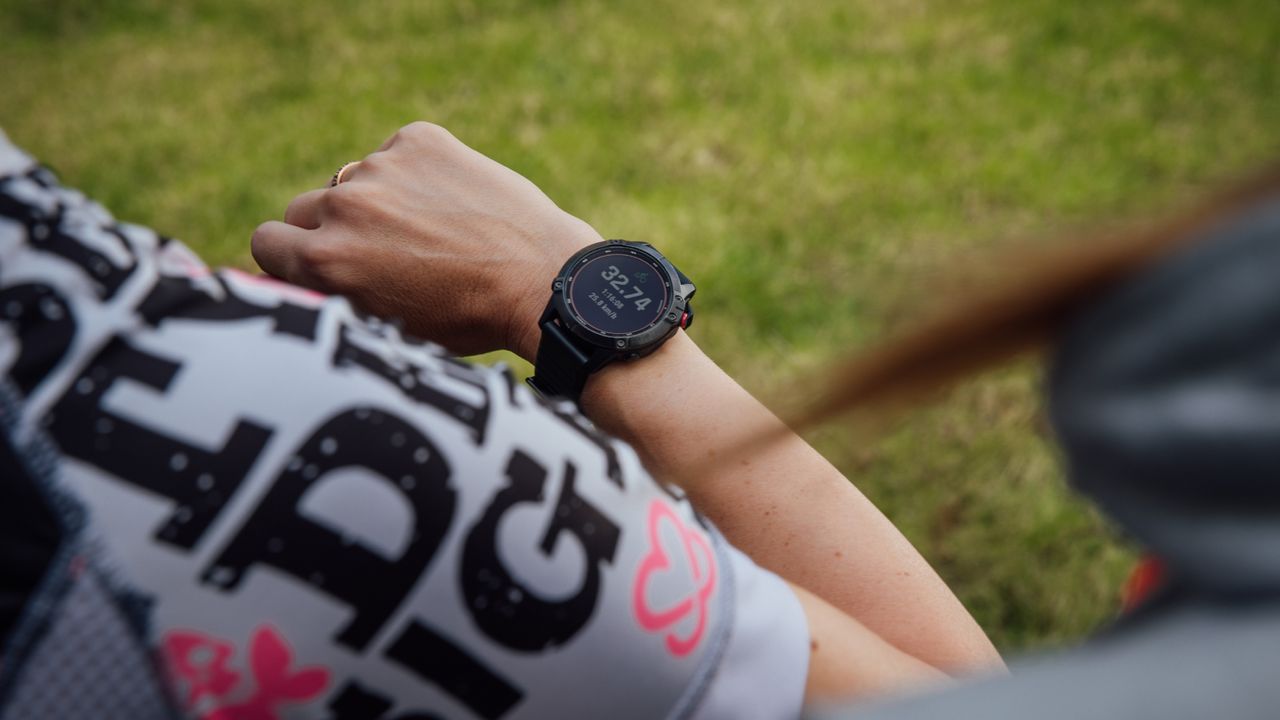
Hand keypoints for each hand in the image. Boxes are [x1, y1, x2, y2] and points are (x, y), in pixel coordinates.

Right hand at [252, 122, 601, 358]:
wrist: (542, 281)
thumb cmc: (468, 320)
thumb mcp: (385, 325)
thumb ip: (332, 294)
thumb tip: (293, 276)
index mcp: (326, 261)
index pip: (265, 242)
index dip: (290, 258)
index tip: (316, 266)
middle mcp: (344, 208)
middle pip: (303, 209)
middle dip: (329, 229)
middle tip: (380, 252)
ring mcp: (381, 167)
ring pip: (353, 181)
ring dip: (377, 201)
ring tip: (432, 233)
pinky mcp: (420, 140)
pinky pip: (397, 154)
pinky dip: (416, 173)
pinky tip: (455, 205)